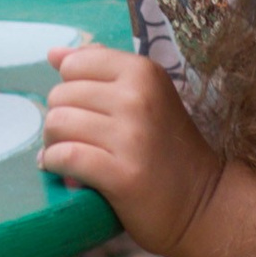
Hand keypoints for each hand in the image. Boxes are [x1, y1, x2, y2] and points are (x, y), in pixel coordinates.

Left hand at [38, 42, 225, 256]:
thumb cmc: (167, 148)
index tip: (83, 110)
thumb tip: (53, 53)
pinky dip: (56, 164)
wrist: (202, 203)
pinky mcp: (122, 174)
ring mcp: (131, 136)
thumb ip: (101, 69)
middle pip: (60, 95)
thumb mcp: (146, 96)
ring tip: (69, 156)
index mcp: (143, 72)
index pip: (74, 64)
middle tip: (76, 139)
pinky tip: (65, 172)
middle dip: (59, 119)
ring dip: (54, 144)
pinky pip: (66, 156)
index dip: (69, 88)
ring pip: (57, 123)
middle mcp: (138, 98)